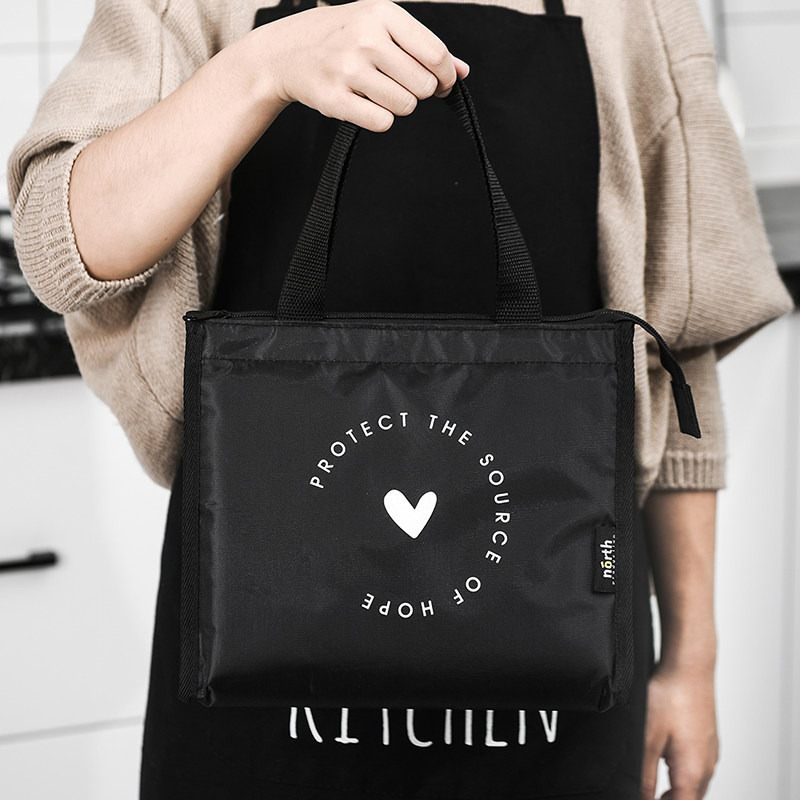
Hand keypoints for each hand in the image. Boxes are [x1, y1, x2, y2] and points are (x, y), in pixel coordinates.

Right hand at [249, 0, 470, 131]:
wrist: (286, 52)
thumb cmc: (342, 37)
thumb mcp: (381, 27)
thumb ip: (423, 48)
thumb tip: (463, 72)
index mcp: (382, 14)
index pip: (436, 54)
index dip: (445, 76)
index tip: (441, 84)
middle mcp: (366, 38)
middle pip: (423, 85)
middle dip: (419, 91)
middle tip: (400, 85)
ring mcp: (349, 69)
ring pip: (405, 106)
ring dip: (399, 106)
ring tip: (379, 92)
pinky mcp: (335, 100)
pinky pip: (382, 122)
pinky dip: (380, 119)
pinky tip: (366, 105)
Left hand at [640, 663, 718, 799]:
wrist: (689, 667)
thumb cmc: (671, 697)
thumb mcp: (648, 738)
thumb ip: (645, 775)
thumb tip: (640, 797)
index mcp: (693, 773)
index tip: (644, 799)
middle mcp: (706, 767)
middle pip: (689, 799)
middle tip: (646, 795)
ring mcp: (709, 753)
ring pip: (694, 785)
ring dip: (676, 791)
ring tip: (653, 788)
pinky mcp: (707, 740)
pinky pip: (697, 767)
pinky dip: (682, 774)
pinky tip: (666, 760)